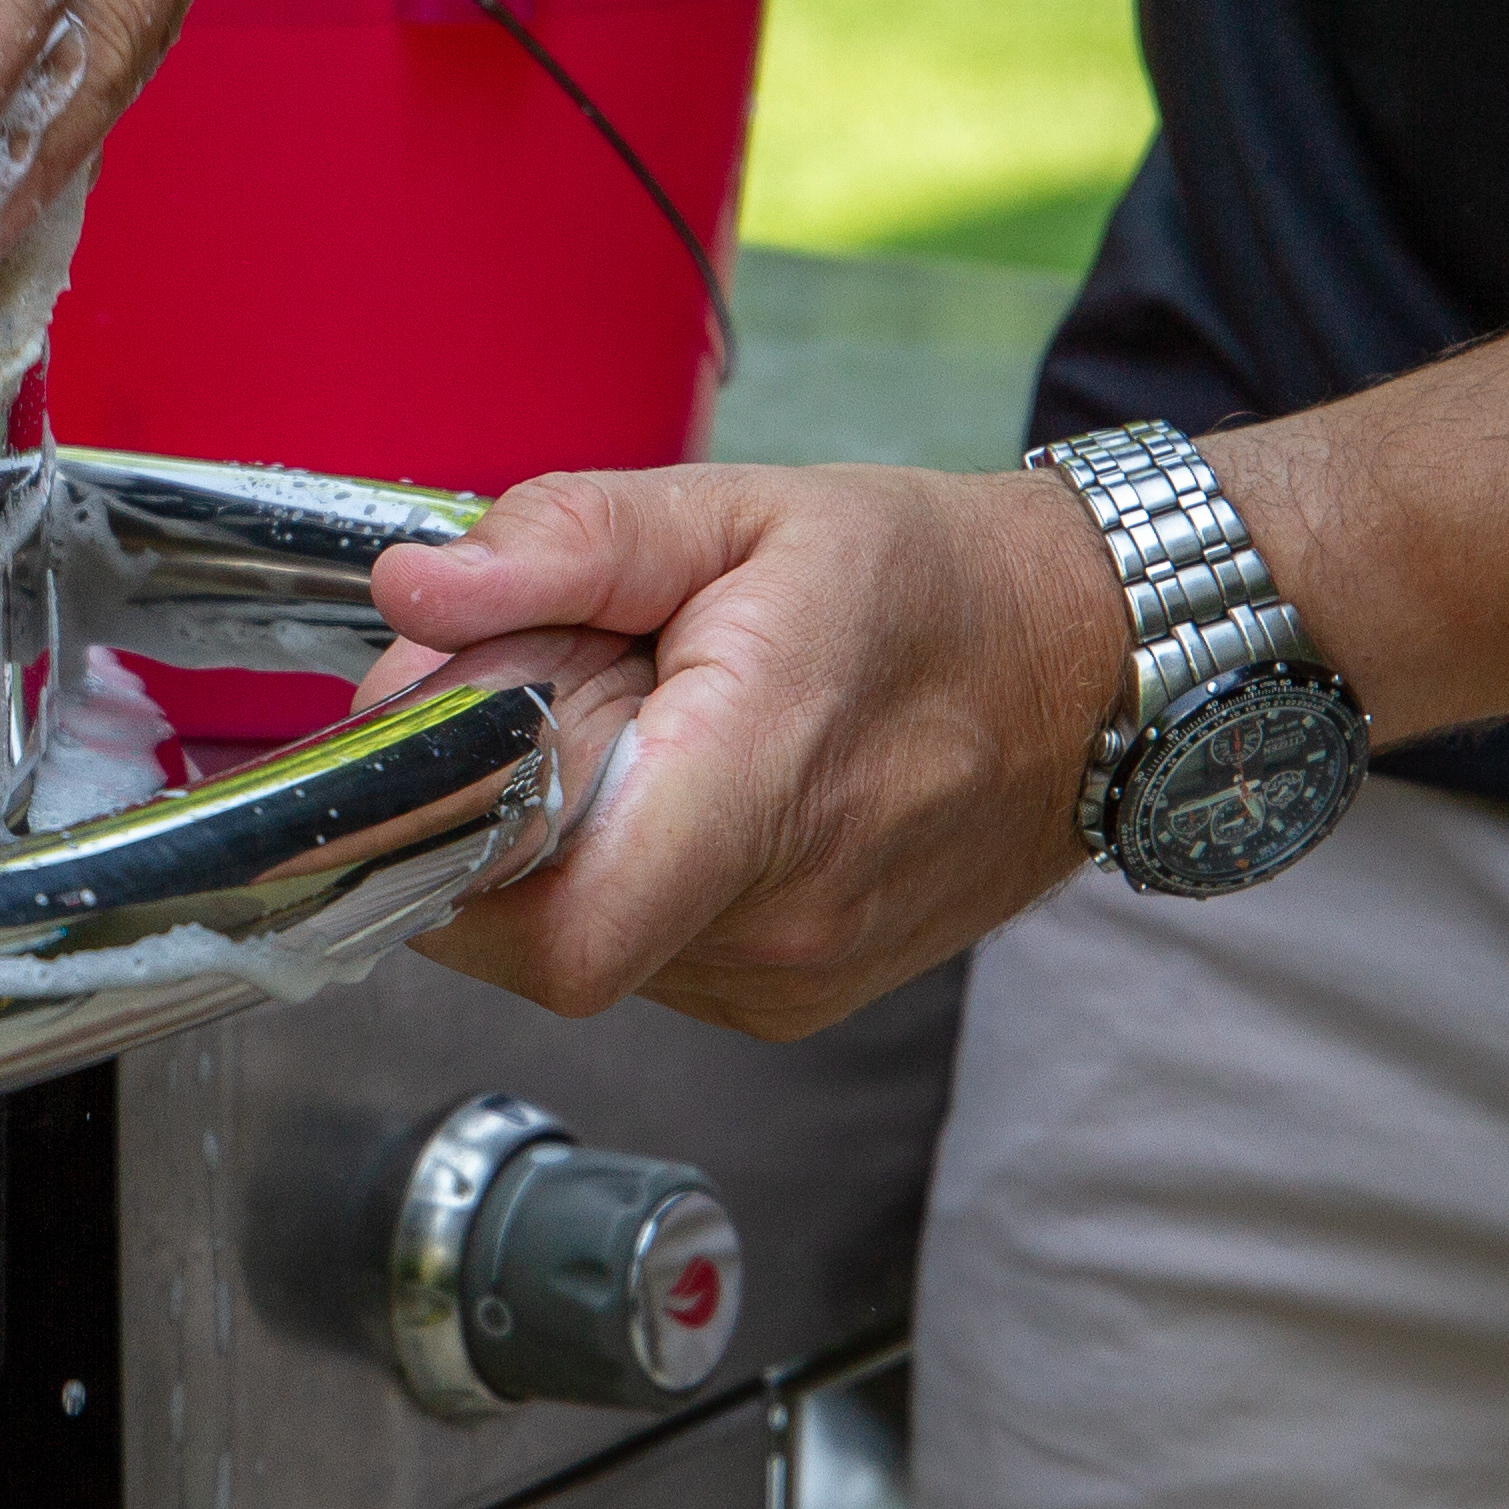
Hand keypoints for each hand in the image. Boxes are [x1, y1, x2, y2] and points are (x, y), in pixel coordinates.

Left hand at [350, 464, 1129, 1039]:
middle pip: (531, 922)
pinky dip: (622, 871)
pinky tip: (687, 785)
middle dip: (493, 810)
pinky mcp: (789, 997)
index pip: (548, 927)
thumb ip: (565, 545)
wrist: (1092, 665)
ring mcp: (787, 977)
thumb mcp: (738, 510)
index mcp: (755, 785)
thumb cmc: (929, 583)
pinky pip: (641, 949)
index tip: (436, 756)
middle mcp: (775, 919)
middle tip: (558, 691)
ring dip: (562, 838)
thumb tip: (416, 592)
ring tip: (648, 726)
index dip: (442, 859)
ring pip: (578, 937)